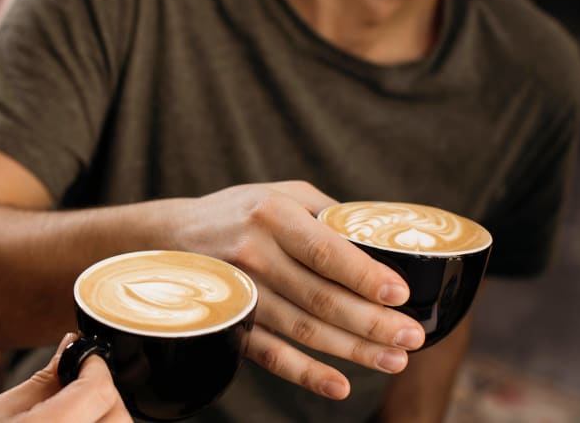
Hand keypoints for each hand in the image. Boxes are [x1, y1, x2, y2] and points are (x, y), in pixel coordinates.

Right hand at [0, 333, 129, 422]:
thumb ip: (44, 380)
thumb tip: (72, 347)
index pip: (100, 393)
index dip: (96, 367)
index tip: (86, 356)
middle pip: (118, 420)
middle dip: (105, 396)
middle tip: (80, 381)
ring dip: (104, 417)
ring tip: (75, 405)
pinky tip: (75, 421)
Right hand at [175, 181, 425, 398]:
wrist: (166, 237)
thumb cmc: (238, 213)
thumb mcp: (280, 193)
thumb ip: (328, 214)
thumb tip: (384, 242)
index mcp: (272, 215)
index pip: (326, 251)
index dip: (365, 276)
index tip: (402, 294)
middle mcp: (254, 255)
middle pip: (320, 296)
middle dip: (372, 321)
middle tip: (414, 337)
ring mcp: (239, 293)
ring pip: (303, 329)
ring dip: (353, 350)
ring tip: (395, 360)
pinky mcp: (229, 324)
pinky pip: (270, 354)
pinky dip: (305, 373)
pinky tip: (339, 386)